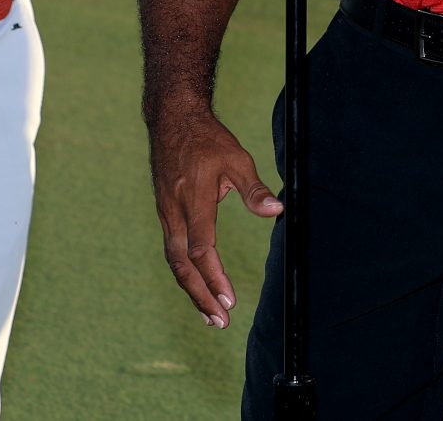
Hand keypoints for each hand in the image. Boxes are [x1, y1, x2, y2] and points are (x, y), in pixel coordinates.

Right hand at [150, 106, 282, 328]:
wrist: (172, 122)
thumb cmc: (208, 140)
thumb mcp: (236, 158)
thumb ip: (254, 189)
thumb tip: (277, 211)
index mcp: (194, 199)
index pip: (201, 247)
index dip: (214, 276)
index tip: (229, 298)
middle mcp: (175, 212)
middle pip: (183, 265)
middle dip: (201, 296)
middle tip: (220, 321)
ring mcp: (166, 215)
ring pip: (175, 262)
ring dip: (192, 292)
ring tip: (211, 318)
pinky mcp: (165, 216)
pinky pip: (172, 252)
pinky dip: (184, 275)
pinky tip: (197, 291)